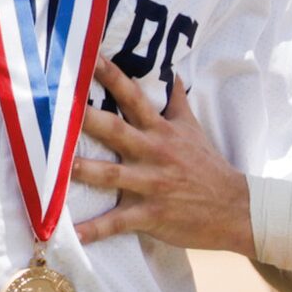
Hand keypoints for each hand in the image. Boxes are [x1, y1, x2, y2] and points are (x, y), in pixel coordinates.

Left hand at [74, 60, 252, 254]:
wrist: (235, 207)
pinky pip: (118, 223)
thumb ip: (177, 102)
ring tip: (56, 167)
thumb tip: (173, 73)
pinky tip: (72, 234)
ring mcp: (150, 184)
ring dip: (84, 171)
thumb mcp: (193, 129)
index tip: (90, 57)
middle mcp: (153, 153)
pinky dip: (95, 230)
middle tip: (57, 106)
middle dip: (87, 118)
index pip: (134, 97)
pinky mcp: (150, 214)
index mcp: (161, 131)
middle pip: (115, 130)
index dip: (112, 76)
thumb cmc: (208, 166)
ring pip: (111, 175)